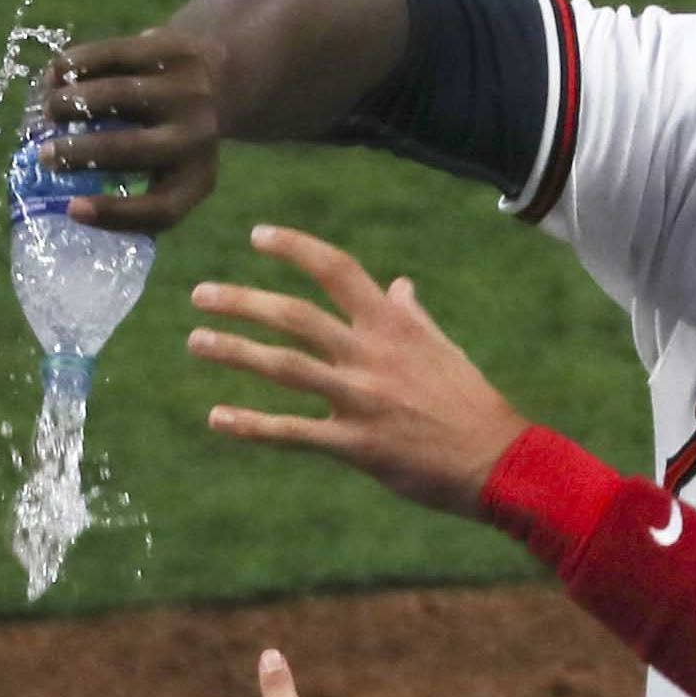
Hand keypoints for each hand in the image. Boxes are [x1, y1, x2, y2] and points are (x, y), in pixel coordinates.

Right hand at [37, 29, 223, 233]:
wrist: (221, 77)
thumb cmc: (175, 136)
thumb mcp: (172, 168)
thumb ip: (131, 184)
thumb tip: (66, 198)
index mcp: (197, 179)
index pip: (160, 210)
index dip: (115, 214)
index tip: (71, 209)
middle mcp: (197, 137)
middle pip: (132, 149)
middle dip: (80, 152)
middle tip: (44, 156)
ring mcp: (186, 91)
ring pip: (119, 96)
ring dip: (72, 104)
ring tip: (48, 111)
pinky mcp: (171, 50)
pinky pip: (114, 55)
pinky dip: (77, 65)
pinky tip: (56, 75)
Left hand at [196, 225, 531, 514]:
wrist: (499, 461)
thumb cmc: (471, 403)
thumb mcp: (443, 349)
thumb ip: (411, 316)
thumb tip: (399, 284)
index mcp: (392, 324)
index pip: (336, 269)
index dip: (293, 248)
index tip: (257, 235)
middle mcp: (371, 354)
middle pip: (294, 315)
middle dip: (242, 301)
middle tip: (199, 295)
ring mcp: (362, 399)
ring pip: (284, 367)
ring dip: (234, 351)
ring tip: (196, 342)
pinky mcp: (356, 445)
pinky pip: (292, 432)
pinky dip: (251, 425)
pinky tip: (217, 418)